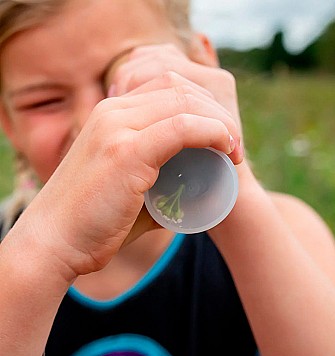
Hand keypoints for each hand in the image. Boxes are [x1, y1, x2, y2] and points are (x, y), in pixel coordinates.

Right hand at [104, 45, 246, 239]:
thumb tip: (193, 191)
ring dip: (220, 122)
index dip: (202, 108)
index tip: (223, 139)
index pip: (168, 89)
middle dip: (216, 111)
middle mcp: (112, 111)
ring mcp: (116, 127)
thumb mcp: (129, 191)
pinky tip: (227, 147)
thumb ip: (160, 184)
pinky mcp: (124, 150)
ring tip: (235, 150)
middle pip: (179, 89)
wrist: (54, 243)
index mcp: (111, 115)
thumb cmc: (95, 223)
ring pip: (184, 103)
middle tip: (235, 145)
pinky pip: (181, 127)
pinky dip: (212, 132)